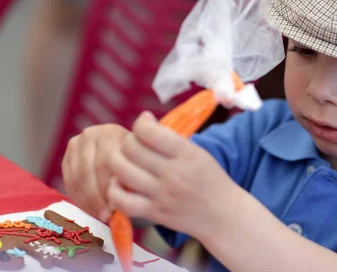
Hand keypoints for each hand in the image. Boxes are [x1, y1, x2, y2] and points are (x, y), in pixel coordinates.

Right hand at [61, 124, 128, 221]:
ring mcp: (76, 145)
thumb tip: (119, 200)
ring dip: (88, 201)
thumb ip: (130, 178)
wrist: (124, 153)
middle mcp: (91, 134)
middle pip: (88, 170)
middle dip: (97, 197)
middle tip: (106, 216)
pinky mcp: (67, 158)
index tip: (116, 207)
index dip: (109, 187)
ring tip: (99, 215)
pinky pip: (69, 182)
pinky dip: (79, 198)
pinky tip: (90, 209)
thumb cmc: (136, 163)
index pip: (105, 162)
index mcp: (111, 133)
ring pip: (77, 178)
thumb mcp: (138, 166)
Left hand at [107, 112, 239, 240]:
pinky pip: (122, 201)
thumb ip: (171, 139)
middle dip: (127, 141)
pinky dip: (114, 190)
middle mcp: (173, 174)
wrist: (222, 215)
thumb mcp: (197, 153)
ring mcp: (161, 195)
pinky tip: (121, 184)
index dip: (140, 123)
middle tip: (133, 144)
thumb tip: (145, 122)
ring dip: (117, 162)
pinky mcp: (154, 213)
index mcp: (187, 154)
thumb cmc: (210, 179)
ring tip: (124, 161)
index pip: (149, 132)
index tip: (145, 123)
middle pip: (131, 149)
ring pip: (122, 172)